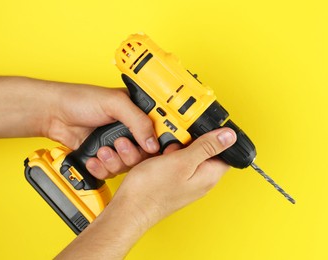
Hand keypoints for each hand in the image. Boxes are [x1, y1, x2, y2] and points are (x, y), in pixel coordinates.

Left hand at [0, 73, 158, 178]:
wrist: (54, 114)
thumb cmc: (80, 99)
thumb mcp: (114, 103)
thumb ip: (138, 120)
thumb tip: (154, 142)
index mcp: (137, 113)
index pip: (159, 133)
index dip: (160, 144)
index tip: (154, 150)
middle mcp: (129, 131)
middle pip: (145, 155)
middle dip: (131, 154)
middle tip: (119, 144)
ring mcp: (116, 146)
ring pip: (128, 166)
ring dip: (115, 161)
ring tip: (102, 151)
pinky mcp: (103, 158)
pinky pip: (111, 172)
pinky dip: (102, 168)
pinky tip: (94, 159)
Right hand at [56, 128, 236, 259]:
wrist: (129, 208)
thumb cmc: (152, 191)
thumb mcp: (182, 162)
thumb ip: (206, 147)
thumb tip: (229, 136)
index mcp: (208, 175)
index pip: (224, 151)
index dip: (214, 136)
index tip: (199, 129)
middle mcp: (199, 179)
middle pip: (202, 149)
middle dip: (188, 140)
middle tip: (175, 141)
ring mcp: (184, 180)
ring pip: (184, 153)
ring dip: (172, 147)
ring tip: (162, 151)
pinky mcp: (171, 180)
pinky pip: (171, 161)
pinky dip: (163, 155)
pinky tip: (154, 157)